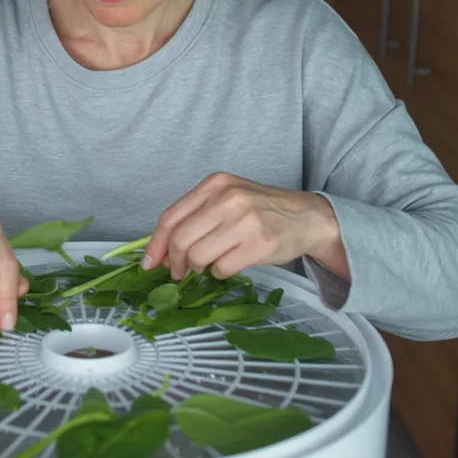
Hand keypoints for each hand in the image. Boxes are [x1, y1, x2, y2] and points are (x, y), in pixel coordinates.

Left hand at [142, 172, 345, 280]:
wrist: (308, 217)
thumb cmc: (262, 209)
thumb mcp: (228, 197)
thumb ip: (196, 216)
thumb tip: (161, 249)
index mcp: (215, 184)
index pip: (171, 217)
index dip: (155, 244)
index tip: (149, 262)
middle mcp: (228, 199)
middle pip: (180, 239)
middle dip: (174, 262)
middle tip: (177, 272)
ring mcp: (244, 221)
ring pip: (198, 256)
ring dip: (197, 268)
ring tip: (207, 265)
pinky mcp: (258, 245)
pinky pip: (221, 269)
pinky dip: (219, 273)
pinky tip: (228, 265)